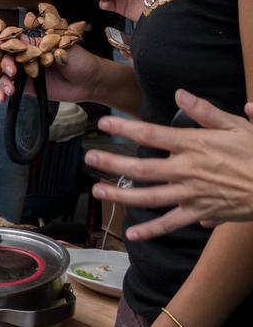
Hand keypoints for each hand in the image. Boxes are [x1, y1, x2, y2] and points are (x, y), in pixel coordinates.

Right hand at [0, 36, 99, 105]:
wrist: (90, 82)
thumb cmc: (80, 60)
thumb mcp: (60, 46)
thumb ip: (39, 43)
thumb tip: (17, 38)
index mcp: (33, 41)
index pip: (12, 38)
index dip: (2, 40)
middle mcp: (25, 54)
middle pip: (3, 56)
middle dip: (2, 63)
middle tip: (11, 71)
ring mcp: (24, 71)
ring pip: (3, 73)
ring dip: (2, 80)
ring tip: (11, 89)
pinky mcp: (26, 86)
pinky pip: (9, 88)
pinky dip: (2, 92)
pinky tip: (2, 98)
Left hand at [87, 90, 252, 238]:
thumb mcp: (237, 125)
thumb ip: (205, 111)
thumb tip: (180, 93)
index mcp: (195, 145)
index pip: (152, 135)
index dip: (126, 129)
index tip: (104, 123)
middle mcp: (188, 170)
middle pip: (142, 168)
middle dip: (112, 163)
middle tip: (89, 158)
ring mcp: (192, 194)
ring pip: (149, 197)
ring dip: (121, 195)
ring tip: (97, 191)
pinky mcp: (201, 213)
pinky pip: (171, 223)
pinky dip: (152, 230)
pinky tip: (132, 233)